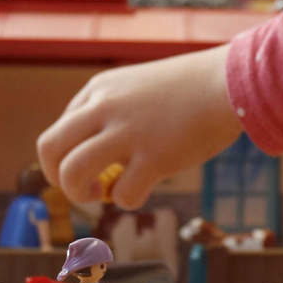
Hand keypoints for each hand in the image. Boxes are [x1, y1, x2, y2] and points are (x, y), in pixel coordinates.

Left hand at [37, 44, 242, 207]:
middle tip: (84, 187)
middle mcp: (105, 108)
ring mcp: (128, 132)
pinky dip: (127, 201)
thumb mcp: (141, 86)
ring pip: (71, 173)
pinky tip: (145, 189)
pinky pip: (121, 195)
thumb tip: (104, 156)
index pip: (60, 130)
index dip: (69, 157)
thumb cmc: (194, 88)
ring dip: (80, 194)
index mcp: (100, 89)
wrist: (232, 82)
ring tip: (103, 194)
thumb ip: (117, 112)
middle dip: (58, 178)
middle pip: (50, 149)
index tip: (93, 167)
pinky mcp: (154, 157)